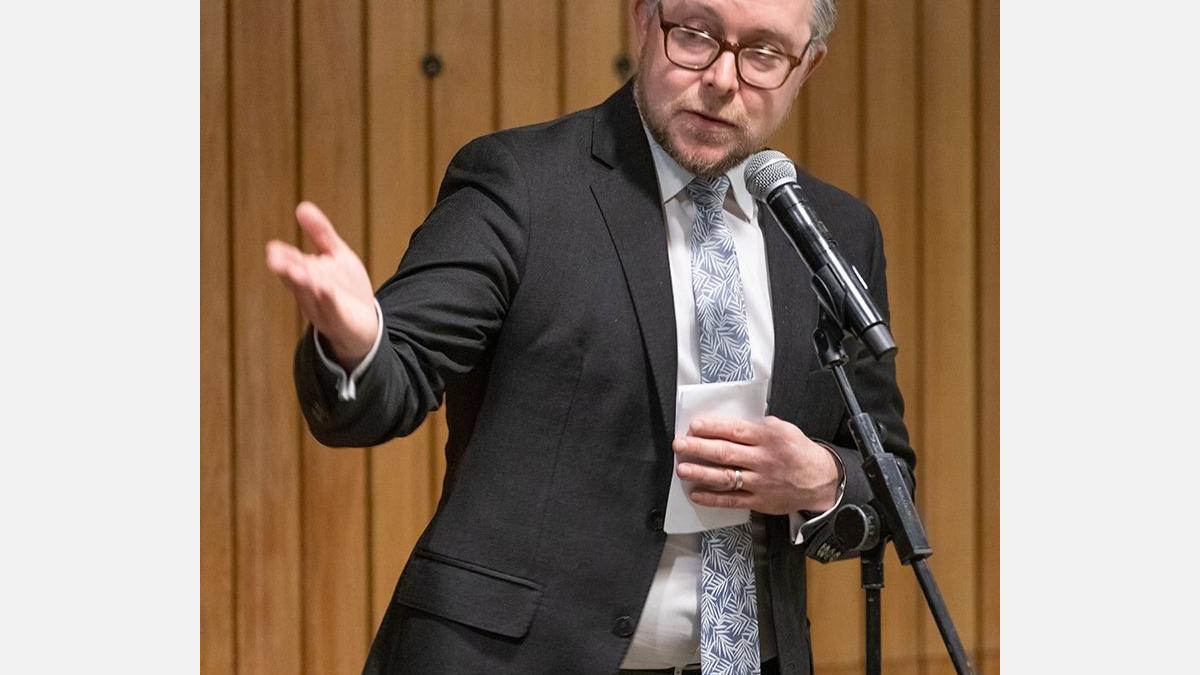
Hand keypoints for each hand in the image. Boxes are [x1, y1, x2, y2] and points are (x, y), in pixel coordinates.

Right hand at [265, 201, 377, 368]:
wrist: (365, 324)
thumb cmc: (345, 288)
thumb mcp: (336, 255)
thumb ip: (320, 233)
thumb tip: (302, 206)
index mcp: (307, 273)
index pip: (291, 262)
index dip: (283, 256)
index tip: (273, 248)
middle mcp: (310, 291)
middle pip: (295, 278)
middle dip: (286, 269)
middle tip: (274, 259)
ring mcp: (323, 307)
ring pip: (310, 295)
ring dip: (303, 284)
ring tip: (297, 272)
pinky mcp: (340, 320)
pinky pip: (332, 310)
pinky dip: (328, 301)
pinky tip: (326, 290)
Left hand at [673, 415, 839, 514]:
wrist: (820, 480)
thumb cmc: (798, 451)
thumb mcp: (783, 429)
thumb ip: (757, 427)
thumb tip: (727, 426)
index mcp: (768, 438)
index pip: (735, 431)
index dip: (713, 428)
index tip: (694, 426)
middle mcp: (763, 460)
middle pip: (725, 453)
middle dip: (699, 448)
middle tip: (679, 445)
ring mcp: (760, 482)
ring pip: (726, 477)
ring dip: (701, 473)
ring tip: (682, 469)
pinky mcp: (759, 501)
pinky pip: (732, 500)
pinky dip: (713, 498)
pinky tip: (697, 493)